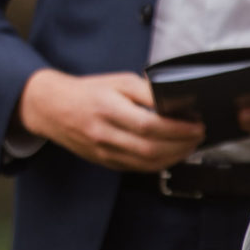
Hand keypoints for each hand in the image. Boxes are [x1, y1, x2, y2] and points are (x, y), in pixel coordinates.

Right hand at [17, 69, 203, 171]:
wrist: (51, 108)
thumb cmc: (87, 92)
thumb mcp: (117, 81)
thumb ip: (147, 91)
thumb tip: (177, 102)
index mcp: (107, 109)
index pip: (149, 125)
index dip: (178, 129)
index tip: (196, 124)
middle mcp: (104, 134)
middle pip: (151, 148)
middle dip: (182, 145)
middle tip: (198, 135)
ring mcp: (103, 152)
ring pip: (147, 163)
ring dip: (175, 157)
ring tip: (189, 146)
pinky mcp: (105, 162)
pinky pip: (138, 168)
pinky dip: (159, 163)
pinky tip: (171, 154)